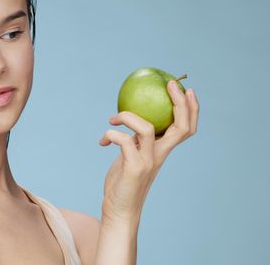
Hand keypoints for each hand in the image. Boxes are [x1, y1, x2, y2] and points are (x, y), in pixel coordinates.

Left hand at [98, 80, 199, 223]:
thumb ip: (136, 140)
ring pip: (148, 129)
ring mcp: (147, 162)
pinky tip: (102, 140)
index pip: (185, 129)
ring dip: (127, 117)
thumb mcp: (132, 155)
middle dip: (179, 103)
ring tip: (112, 119)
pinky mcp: (133, 168)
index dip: (190, 109)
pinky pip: (123, 141)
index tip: (184, 88)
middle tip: (169, 84)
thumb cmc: (123, 181)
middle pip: (180, 127)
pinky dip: (111, 135)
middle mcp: (159, 156)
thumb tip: (127, 117)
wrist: (119, 209)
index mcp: (162, 152)